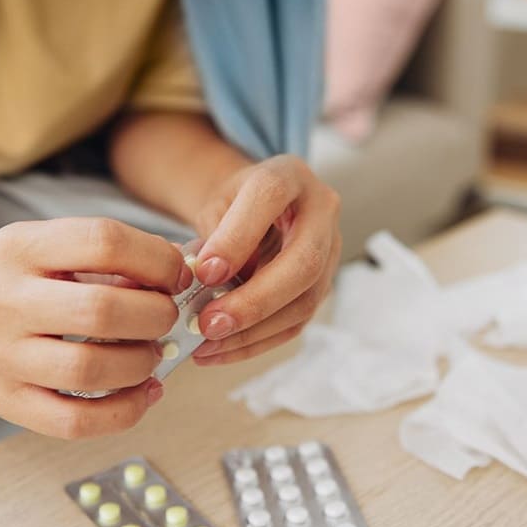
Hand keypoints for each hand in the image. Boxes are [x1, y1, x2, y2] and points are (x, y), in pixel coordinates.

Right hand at [0, 218, 191, 438]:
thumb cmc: (8, 278)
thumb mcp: (42, 244)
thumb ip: (102, 254)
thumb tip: (178, 273)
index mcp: (18, 248)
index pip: (103, 241)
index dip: (156, 259)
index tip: (176, 275)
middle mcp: (3, 301)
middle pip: (101, 310)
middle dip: (155, 315)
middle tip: (165, 316)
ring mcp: (1, 356)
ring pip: (90, 370)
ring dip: (142, 363)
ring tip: (152, 353)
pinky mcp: (6, 401)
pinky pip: (74, 421)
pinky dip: (123, 412)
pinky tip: (144, 393)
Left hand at [188, 155, 340, 364]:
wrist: (259, 210)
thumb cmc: (234, 204)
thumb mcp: (216, 203)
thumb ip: (211, 235)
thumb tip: (196, 283)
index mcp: (289, 175)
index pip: (269, 198)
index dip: (237, 238)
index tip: (203, 272)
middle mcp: (321, 211)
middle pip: (304, 261)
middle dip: (254, 300)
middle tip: (209, 324)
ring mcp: (330, 252)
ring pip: (305, 301)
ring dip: (253, 331)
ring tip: (206, 344)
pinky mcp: (322, 287)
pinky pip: (296, 323)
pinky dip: (255, 342)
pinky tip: (219, 351)